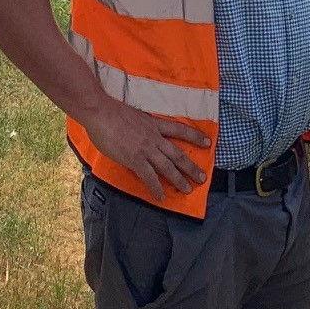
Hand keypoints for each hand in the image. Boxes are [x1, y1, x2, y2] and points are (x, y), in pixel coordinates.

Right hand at [79, 97, 209, 199]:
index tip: (208, 142)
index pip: (180, 130)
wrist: (101, 112)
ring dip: (179, 179)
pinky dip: (156, 187)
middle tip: (202, 177)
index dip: (195, 137)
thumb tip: (142, 135)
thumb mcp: (135, 116)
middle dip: (191, 167)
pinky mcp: (135, 159)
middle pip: (178, 154)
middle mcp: (154, 137)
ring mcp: (146, 149)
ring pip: (167, 167)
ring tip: (188, 189)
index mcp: (154, 125)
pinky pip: (148, 176)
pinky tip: (161, 197)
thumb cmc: (112, 112)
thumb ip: (142, 127)